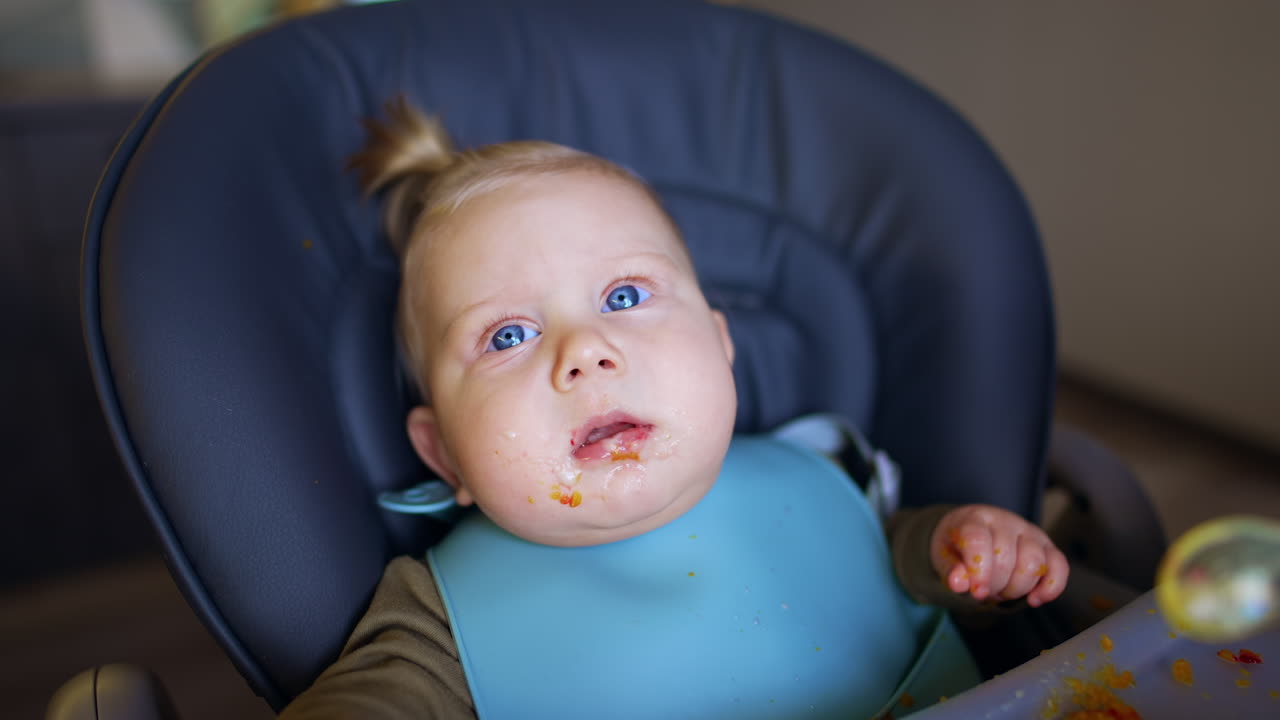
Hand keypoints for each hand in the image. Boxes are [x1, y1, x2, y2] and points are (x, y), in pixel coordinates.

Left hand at [931, 504, 1068, 607]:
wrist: (974, 534)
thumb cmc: (958, 547)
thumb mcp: (945, 557)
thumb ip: (951, 570)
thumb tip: (958, 584)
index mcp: (974, 519)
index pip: (979, 540)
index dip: (979, 570)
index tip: (977, 592)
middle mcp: (1005, 521)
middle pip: (1006, 558)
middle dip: (995, 585)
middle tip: (985, 590)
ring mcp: (1029, 532)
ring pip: (1033, 564)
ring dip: (1017, 588)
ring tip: (1002, 590)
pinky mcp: (1048, 546)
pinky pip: (1060, 567)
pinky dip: (1051, 588)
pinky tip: (1034, 599)